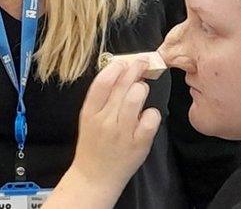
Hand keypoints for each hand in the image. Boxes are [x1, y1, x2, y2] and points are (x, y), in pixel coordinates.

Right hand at [45, 59, 161, 208]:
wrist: (94, 177)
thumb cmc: (93, 145)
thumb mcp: (88, 119)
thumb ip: (101, 98)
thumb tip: (119, 72)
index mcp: (90, 112)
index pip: (103, 82)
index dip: (116, 67)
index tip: (124, 63)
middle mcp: (105, 121)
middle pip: (122, 86)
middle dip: (135, 70)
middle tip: (142, 64)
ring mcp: (122, 133)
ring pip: (137, 97)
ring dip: (142, 89)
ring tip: (141, 91)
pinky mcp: (138, 144)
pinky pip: (151, 118)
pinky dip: (152, 113)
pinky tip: (147, 116)